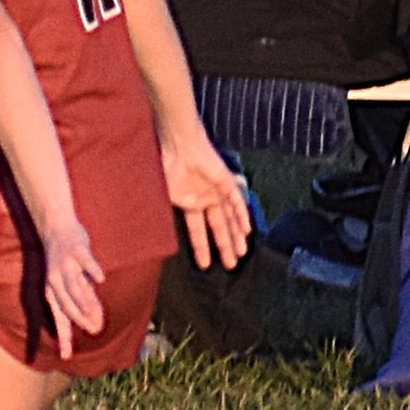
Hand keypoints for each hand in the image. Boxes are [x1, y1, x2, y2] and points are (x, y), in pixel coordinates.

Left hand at [39, 218, 107, 361]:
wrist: (56, 226)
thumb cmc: (66, 260)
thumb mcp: (73, 283)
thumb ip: (85, 303)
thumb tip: (95, 326)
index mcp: (53, 291)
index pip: (59, 318)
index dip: (63, 337)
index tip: (66, 357)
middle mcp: (55, 281)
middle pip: (66, 304)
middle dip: (79, 319)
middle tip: (94, 330)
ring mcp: (65, 265)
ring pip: (74, 287)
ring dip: (84, 301)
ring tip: (94, 314)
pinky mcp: (76, 250)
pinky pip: (84, 261)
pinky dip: (92, 270)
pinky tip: (100, 279)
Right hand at [162, 128, 251, 269]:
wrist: (176, 144)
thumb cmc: (164, 167)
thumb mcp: (163, 197)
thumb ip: (170, 212)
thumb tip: (168, 226)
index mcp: (188, 202)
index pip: (197, 230)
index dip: (201, 247)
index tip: (205, 265)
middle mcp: (204, 198)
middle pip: (218, 227)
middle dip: (224, 246)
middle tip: (230, 265)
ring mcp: (216, 189)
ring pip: (230, 217)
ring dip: (235, 235)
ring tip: (240, 254)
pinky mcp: (225, 180)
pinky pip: (236, 200)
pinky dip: (241, 215)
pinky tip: (246, 231)